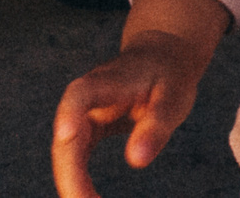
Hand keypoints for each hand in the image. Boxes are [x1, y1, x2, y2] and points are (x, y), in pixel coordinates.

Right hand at [51, 0, 232, 197]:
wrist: (162, 58)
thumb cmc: (169, 75)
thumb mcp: (173, 96)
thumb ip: (156, 126)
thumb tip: (136, 160)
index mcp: (107, 81)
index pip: (80, 94)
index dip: (70, 113)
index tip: (65, 134)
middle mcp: (86, 98)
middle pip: (67, 137)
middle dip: (70, 174)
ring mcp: (82, 114)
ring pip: (66, 152)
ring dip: (72, 183)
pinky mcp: (87, 130)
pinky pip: (75, 159)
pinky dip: (78, 181)